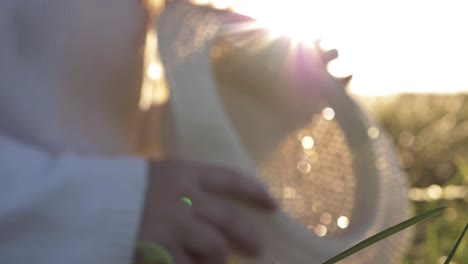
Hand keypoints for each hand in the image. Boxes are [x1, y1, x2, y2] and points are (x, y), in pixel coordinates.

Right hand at [135, 160, 276, 263]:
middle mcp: (185, 198)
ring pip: (215, 248)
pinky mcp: (159, 249)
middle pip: (230, 219)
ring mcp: (174, 226)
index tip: (272, 204)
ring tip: (218, 262)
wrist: (88, 201)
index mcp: (186, 173)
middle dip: (249, 236)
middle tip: (257, 248)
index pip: (232, 179)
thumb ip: (187, 187)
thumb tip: (214, 208)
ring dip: (219, 259)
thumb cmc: (124, 185)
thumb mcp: (158, 174)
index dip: (255, 192)